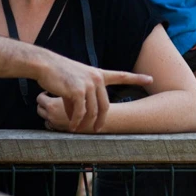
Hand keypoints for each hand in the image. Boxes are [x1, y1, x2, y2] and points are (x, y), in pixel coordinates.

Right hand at [35, 54, 151, 132]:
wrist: (45, 65)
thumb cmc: (58, 73)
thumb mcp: (74, 83)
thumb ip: (81, 97)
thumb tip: (79, 117)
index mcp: (98, 74)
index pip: (121, 75)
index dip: (136, 78)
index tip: (151, 79)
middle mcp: (96, 78)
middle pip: (105, 105)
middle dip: (101, 120)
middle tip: (98, 130)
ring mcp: (88, 84)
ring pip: (93, 111)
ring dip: (85, 123)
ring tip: (78, 129)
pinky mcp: (78, 91)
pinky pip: (80, 112)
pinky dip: (76, 122)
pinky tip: (72, 127)